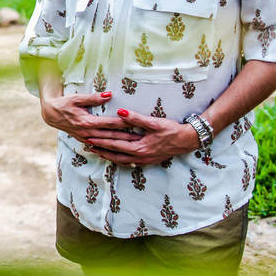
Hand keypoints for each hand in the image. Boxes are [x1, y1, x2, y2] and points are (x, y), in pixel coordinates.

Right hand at [40, 91, 141, 143]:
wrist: (50, 114)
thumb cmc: (64, 104)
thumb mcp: (77, 98)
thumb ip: (93, 98)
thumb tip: (109, 95)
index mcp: (87, 122)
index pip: (110, 123)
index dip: (124, 124)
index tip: (136, 124)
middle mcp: (87, 132)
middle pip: (111, 136)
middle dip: (127, 138)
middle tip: (142, 139)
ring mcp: (85, 138)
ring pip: (106, 143)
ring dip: (120, 145)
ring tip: (134, 146)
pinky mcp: (83, 140)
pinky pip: (99, 147)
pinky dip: (109, 149)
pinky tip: (118, 151)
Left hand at [84, 108, 200, 164]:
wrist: (188, 140)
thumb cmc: (172, 130)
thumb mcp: (154, 122)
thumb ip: (135, 118)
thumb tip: (119, 112)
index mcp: (140, 148)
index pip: (115, 144)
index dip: (101, 141)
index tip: (89, 137)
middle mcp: (140, 157)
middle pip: (115, 155)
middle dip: (101, 150)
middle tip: (87, 145)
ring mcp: (145, 160)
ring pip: (121, 160)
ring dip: (108, 156)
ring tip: (96, 151)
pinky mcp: (148, 160)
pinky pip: (129, 162)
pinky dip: (119, 159)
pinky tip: (114, 157)